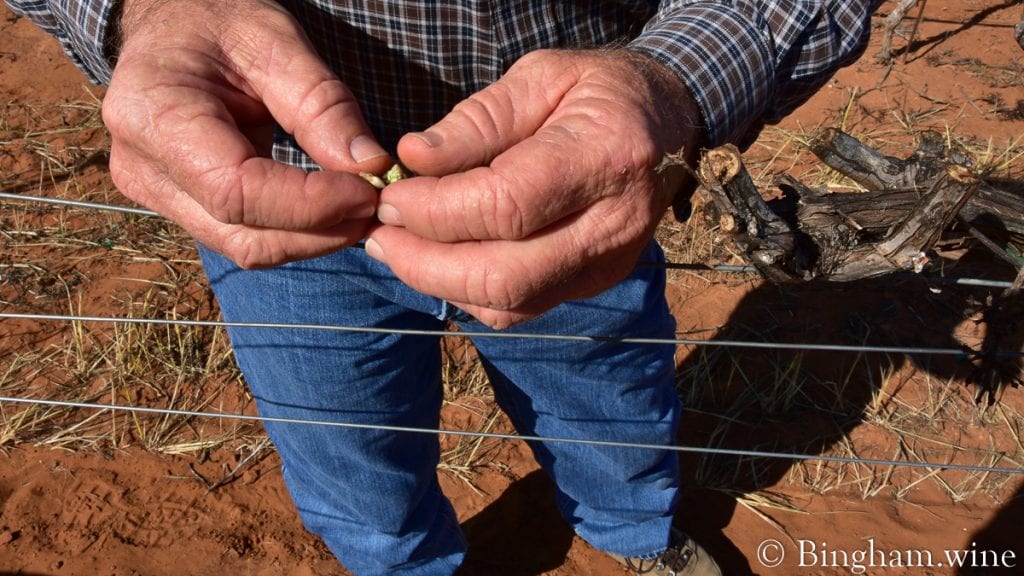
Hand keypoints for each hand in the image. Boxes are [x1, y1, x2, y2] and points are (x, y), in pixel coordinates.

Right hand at [103, 0, 392, 267]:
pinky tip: (332, 210)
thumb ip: (321, 104)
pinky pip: (242, 237)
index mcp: (154, 115)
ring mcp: (155, 194)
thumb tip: (370, 165)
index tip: (367, 191)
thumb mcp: (274, 40)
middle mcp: (141, 168)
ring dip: (312, 238)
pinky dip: (294, 232)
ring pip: (244, 247)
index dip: (308, 204)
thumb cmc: (218, 21)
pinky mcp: (178, 207)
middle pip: (241, 234)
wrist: (170, 24)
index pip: (235, 191)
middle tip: (376, 204)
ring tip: (360, 207)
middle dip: (319, 230)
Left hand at [365, 49, 701, 327]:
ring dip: (441, 284)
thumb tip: (412, 159)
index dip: (436, 210)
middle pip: (506, 275)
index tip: (391, 196)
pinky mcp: (595, 283)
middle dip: (426, 263)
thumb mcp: (540, 77)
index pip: (506, 206)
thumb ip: (478, 120)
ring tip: (399, 247)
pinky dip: (470, 293)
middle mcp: (613, 225)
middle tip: (380, 235)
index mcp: (605, 157)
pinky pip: (522, 307)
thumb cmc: (600, 90)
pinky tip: (441, 260)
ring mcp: (608, 264)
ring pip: (511, 304)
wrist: (669, 124)